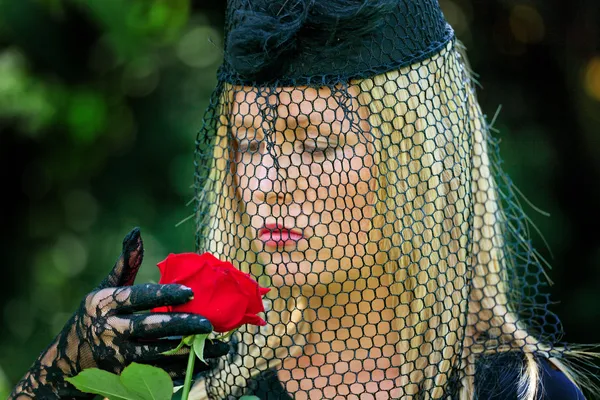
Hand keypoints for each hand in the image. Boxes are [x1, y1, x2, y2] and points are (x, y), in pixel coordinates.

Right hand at [9, 228, 227, 398]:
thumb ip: (125, 263)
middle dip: (183, 326)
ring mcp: (118, 356)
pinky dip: (184, 370)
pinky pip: (159, 375)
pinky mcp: (126, 375)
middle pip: (151, 328)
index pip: (138, 297)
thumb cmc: (95, 315)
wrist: (68, 359)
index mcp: (106, 305)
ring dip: (190, 352)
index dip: (165, 294)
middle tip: (209, 324)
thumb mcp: (104, 288)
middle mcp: (111, 330)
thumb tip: (137, 232)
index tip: (191, 292)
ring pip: (160, 355)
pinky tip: (206, 362)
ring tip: (219, 346)